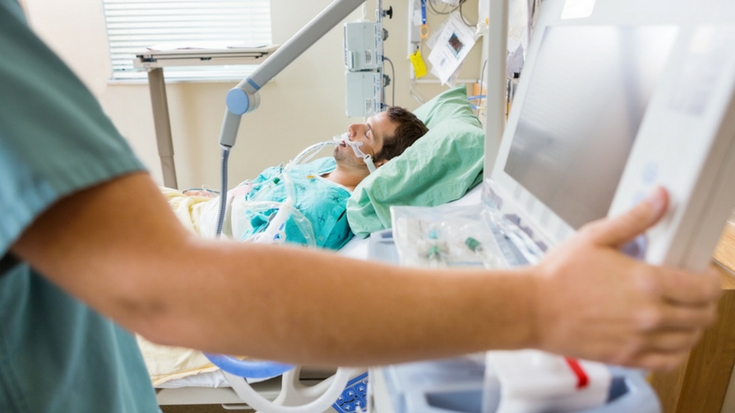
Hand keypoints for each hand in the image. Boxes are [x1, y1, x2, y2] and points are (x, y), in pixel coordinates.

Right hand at [531, 187, 720, 370]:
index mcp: (647, 283)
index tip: (703, 275)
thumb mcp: (595, 237)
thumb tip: (660, 198)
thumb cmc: (557, 276)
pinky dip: (678, 351)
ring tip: (682, 313)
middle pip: (704, 315)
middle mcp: (650, 315)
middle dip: (706, 302)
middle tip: (693, 292)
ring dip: (694, 326)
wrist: (531, 310)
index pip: (705, 288)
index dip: (711, 279)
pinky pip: (670, 361)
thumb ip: (634, 219)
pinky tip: (669, 339)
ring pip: (691, 339)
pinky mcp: (627, 358)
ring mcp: (639, 340)